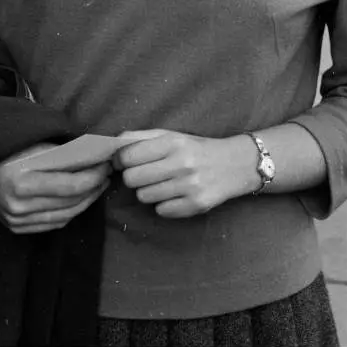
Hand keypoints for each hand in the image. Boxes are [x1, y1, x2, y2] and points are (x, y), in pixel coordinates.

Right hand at [0, 146, 111, 233]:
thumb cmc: (10, 149)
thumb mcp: (37, 145)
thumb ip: (65, 155)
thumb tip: (96, 158)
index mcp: (22, 181)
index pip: (71, 185)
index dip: (94, 176)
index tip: (107, 165)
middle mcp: (18, 205)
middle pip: (70, 203)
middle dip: (94, 188)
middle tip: (106, 175)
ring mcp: (15, 220)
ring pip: (64, 217)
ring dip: (85, 202)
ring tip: (96, 187)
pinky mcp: (15, 227)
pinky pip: (51, 224)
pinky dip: (69, 213)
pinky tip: (78, 200)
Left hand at [114, 130, 254, 218]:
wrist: (234, 164)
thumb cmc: (195, 148)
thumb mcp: (171, 135)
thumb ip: (140, 137)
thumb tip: (111, 145)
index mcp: (172, 142)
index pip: (128, 156)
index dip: (120, 161)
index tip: (124, 163)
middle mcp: (181, 163)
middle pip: (132, 179)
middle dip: (134, 178)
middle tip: (146, 174)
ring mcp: (189, 186)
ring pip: (144, 197)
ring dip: (149, 191)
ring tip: (163, 183)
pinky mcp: (196, 205)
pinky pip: (161, 211)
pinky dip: (164, 205)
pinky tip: (176, 194)